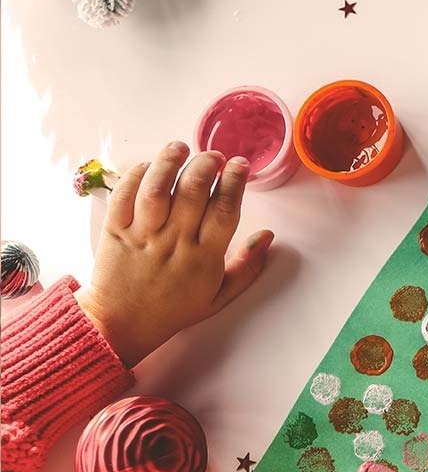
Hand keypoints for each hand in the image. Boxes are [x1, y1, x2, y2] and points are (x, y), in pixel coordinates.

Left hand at [76, 142, 273, 367]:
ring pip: (156, 190)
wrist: (120, 324)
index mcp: (204, 258)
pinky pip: (123, 196)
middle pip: (192, 193)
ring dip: (170, 163)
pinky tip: (149, 165)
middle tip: (213, 155)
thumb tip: (269, 236)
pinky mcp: (115, 231)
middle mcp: (174, 242)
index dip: (234, 183)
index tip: (240, 165)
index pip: (224, 211)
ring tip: (180, 147)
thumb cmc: (174, 309)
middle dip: (206, 165)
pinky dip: (136, 175)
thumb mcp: (219, 296)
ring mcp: (142, 235)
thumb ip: (247, 267)